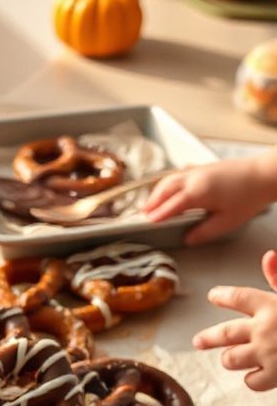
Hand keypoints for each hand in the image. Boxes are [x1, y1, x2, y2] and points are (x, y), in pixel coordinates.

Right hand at [144, 157, 273, 245]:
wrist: (263, 174)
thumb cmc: (248, 198)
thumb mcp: (227, 222)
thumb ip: (204, 232)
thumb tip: (188, 239)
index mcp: (198, 193)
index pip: (170, 206)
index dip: (158, 215)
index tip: (148, 223)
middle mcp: (193, 179)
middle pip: (165, 190)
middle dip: (153, 202)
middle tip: (143, 215)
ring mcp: (198, 170)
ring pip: (170, 179)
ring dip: (158, 191)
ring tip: (151, 203)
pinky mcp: (203, 166)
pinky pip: (178, 174)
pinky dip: (168, 182)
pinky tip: (168, 188)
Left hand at [192, 250, 276, 390]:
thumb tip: (268, 255)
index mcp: (271, 305)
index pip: (238, 298)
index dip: (224, 296)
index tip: (213, 296)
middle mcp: (264, 329)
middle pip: (223, 333)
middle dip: (208, 337)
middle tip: (198, 341)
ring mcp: (267, 354)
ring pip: (231, 359)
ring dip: (230, 359)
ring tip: (230, 357)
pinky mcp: (275, 376)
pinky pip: (251, 381)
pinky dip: (252, 379)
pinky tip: (256, 375)